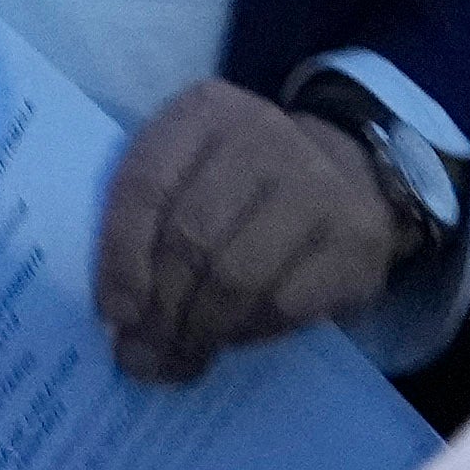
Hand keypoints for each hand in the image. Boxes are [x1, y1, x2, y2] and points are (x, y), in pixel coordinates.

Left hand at [95, 80, 403, 385]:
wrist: (349, 175)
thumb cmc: (243, 186)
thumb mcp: (188, 173)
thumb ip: (148, 226)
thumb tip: (120, 321)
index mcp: (203, 112)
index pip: (145, 185)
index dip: (121, 257)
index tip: (114, 314)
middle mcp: (264, 135)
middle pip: (191, 236)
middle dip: (160, 309)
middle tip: (142, 356)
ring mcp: (317, 183)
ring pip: (237, 276)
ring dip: (200, 330)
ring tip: (180, 358)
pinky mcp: (356, 237)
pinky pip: (285, 303)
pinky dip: (247, 333)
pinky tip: (232, 339)